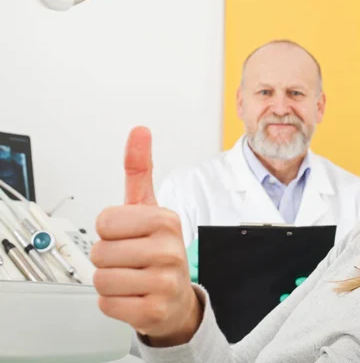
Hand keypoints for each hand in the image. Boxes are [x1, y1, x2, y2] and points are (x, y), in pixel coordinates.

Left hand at [90, 127, 202, 346]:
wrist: (177, 298)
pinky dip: (114, 303)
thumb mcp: (148, 209)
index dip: (109, 231)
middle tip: (131, 261)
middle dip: (107, 258)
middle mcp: (170, 250)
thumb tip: (139, 130)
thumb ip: (139, 170)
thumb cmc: (158, 251)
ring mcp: (165, 281)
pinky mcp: (155, 310)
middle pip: (100, 251)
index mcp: (166, 220)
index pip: (105, 221)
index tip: (129, 236)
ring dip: (110, 282)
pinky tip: (135, 296)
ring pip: (101, 278)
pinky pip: (107, 304)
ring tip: (133, 279)